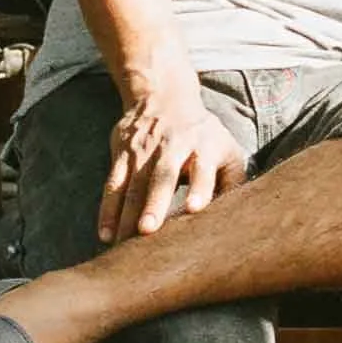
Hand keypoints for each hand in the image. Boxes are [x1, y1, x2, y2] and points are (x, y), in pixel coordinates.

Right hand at [98, 86, 247, 241]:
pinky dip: (107, 211)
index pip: (203, 168)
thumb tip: (235, 219)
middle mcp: (173, 146)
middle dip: (154, 203)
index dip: (200, 188)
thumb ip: (233, 182)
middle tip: (147, 230)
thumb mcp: (226, 149)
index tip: (195, 208)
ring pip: (133, 185)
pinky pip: (112, 185)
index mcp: (204, 146)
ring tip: (123, 246)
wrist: (164, 96)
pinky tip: (105, 235)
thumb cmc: (204, 136)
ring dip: (126, 215)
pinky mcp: (122, 153)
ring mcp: (144, 150)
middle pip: (162, 176)